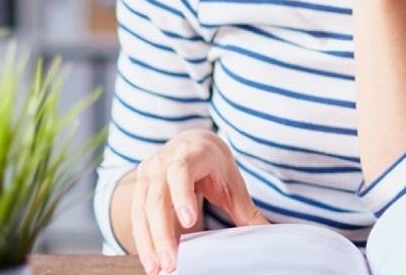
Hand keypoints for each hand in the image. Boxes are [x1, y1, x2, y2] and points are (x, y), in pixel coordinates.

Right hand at [131, 130, 267, 274]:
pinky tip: (150, 260)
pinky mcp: (140, 186)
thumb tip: (268, 233)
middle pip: (158, 196)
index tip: (188, 221)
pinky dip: (142, 238)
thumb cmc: (215, 165)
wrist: (193, 143)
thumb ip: (246, 209)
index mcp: (192, 153)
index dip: (182, 195)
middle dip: (162, 232)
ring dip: (148, 240)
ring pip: (142, 208)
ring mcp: (149, 172)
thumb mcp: (232, 182)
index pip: (182, 172)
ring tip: (156, 268)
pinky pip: (137, 215)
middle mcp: (165, 160)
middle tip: (170, 262)